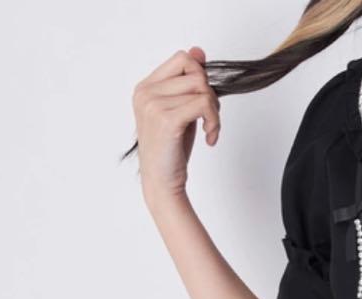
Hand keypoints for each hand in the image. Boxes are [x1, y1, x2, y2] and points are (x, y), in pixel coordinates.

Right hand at [132, 46, 219, 204]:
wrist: (161, 183)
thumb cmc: (171, 150)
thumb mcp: (181, 111)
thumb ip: (188, 83)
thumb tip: (199, 51)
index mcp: (146, 87)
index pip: (182, 59)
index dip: (202, 77)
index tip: (204, 103)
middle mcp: (146, 92)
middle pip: (196, 73)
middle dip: (212, 97)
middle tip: (211, 120)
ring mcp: (153, 104)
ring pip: (202, 89)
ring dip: (215, 112)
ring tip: (210, 131)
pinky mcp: (167, 120)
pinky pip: (204, 105)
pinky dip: (214, 122)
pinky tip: (210, 138)